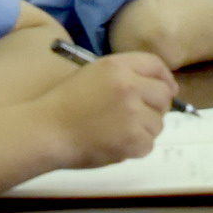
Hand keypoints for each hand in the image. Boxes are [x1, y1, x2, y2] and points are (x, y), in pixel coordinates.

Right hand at [34, 54, 177, 169]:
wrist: (46, 131)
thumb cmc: (66, 102)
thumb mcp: (94, 73)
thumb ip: (127, 74)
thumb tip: (166, 88)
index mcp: (119, 67)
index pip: (157, 66)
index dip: (164, 79)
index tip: (162, 89)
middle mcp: (131, 87)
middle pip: (164, 95)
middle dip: (155, 106)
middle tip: (136, 115)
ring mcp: (134, 115)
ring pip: (159, 123)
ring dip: (145, 128)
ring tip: (119, 130)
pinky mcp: (133, 141)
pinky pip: (149, 143)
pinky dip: (136, 146)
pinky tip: (116, 143)